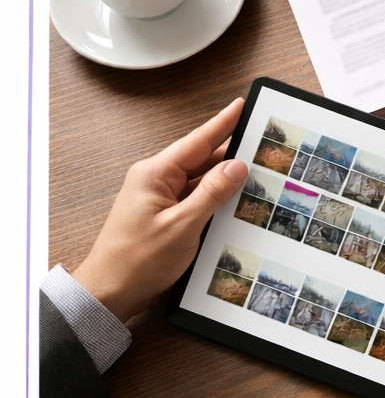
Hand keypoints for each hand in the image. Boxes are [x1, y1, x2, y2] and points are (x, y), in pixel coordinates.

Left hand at [72, 99, 249, 322]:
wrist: (110, 292)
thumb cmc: (138, 261)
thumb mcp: (183, 225)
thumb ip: (212, 192)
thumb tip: (236, 166)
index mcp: (154, 174)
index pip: (197, 141)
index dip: (223, 123)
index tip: (242, 105)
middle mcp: (155, 180)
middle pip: (201, 159)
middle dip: (231, 154)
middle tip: (262, 144)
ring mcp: (158, 197)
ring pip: (200, 180)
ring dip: (224, 180)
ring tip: (257, 173)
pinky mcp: (163, 214)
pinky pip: (194, 197)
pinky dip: (214, 198)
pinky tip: (234, 200)